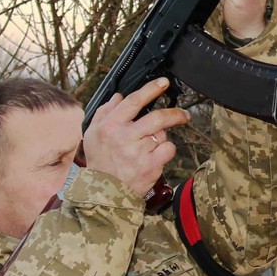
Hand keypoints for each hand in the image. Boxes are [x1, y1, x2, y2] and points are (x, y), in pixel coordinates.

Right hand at [84, 77, 191, 196]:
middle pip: (157, 117)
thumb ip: (105, 112)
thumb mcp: (93, 134)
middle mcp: (124, 137)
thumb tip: (118, 96)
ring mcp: (139, 152)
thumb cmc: (100, 161)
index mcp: (109, 126)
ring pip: (163, 135)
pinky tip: (155, 156)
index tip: (163, 83)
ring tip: (150, 146)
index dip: (151, 89)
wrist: (104, 192)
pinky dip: (166, 150)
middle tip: (184, 114)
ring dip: (161, 137)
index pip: (133, 101)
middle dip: (175, 114)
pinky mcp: (151, 166)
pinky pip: (168, 149)